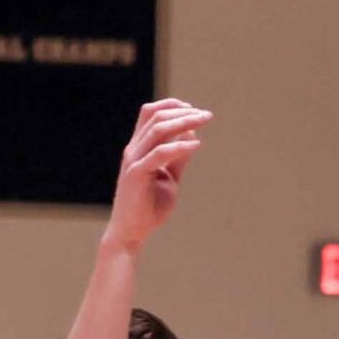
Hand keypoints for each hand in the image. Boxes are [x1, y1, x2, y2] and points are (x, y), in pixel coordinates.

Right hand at [106, 98, 211, 249]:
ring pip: (158, 129)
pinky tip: (197, 146)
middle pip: (157, 116)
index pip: (150, 113)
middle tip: (207, 116)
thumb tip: (191, 134)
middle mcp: (134, 150)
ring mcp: (134, 161)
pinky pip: (160, 153)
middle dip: (184, 112)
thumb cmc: (149, 207)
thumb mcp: (169, 177)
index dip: (172, 105)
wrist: (131, 234)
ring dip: (184, 122)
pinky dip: (180, 146)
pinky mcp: (137, 174)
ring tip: (205, 121)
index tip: (194, 109)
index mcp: (138, 148)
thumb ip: (178, 157)